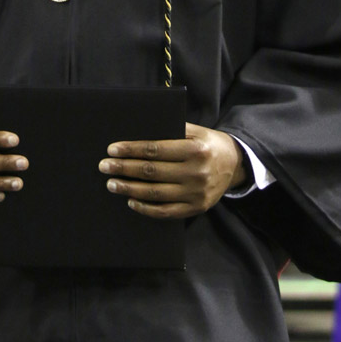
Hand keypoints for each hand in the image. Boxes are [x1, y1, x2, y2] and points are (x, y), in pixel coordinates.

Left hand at [98, 123, 246, 218]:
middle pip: (152, 171)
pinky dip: (146, 209)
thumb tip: (139, 130)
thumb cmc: (209, 144)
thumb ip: (172, 130)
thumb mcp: (196, 131)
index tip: (113, 149)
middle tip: (105, 166)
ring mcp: (196, 193)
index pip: (155, 150)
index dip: (132, 150)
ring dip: (130, 189)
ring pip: (155, 193)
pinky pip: (166, 212)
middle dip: (124, 169)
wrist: (236, 164)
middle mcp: (196, 172)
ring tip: (112, 184)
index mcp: (195, 150)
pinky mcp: (196, 208)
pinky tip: (131, 201)